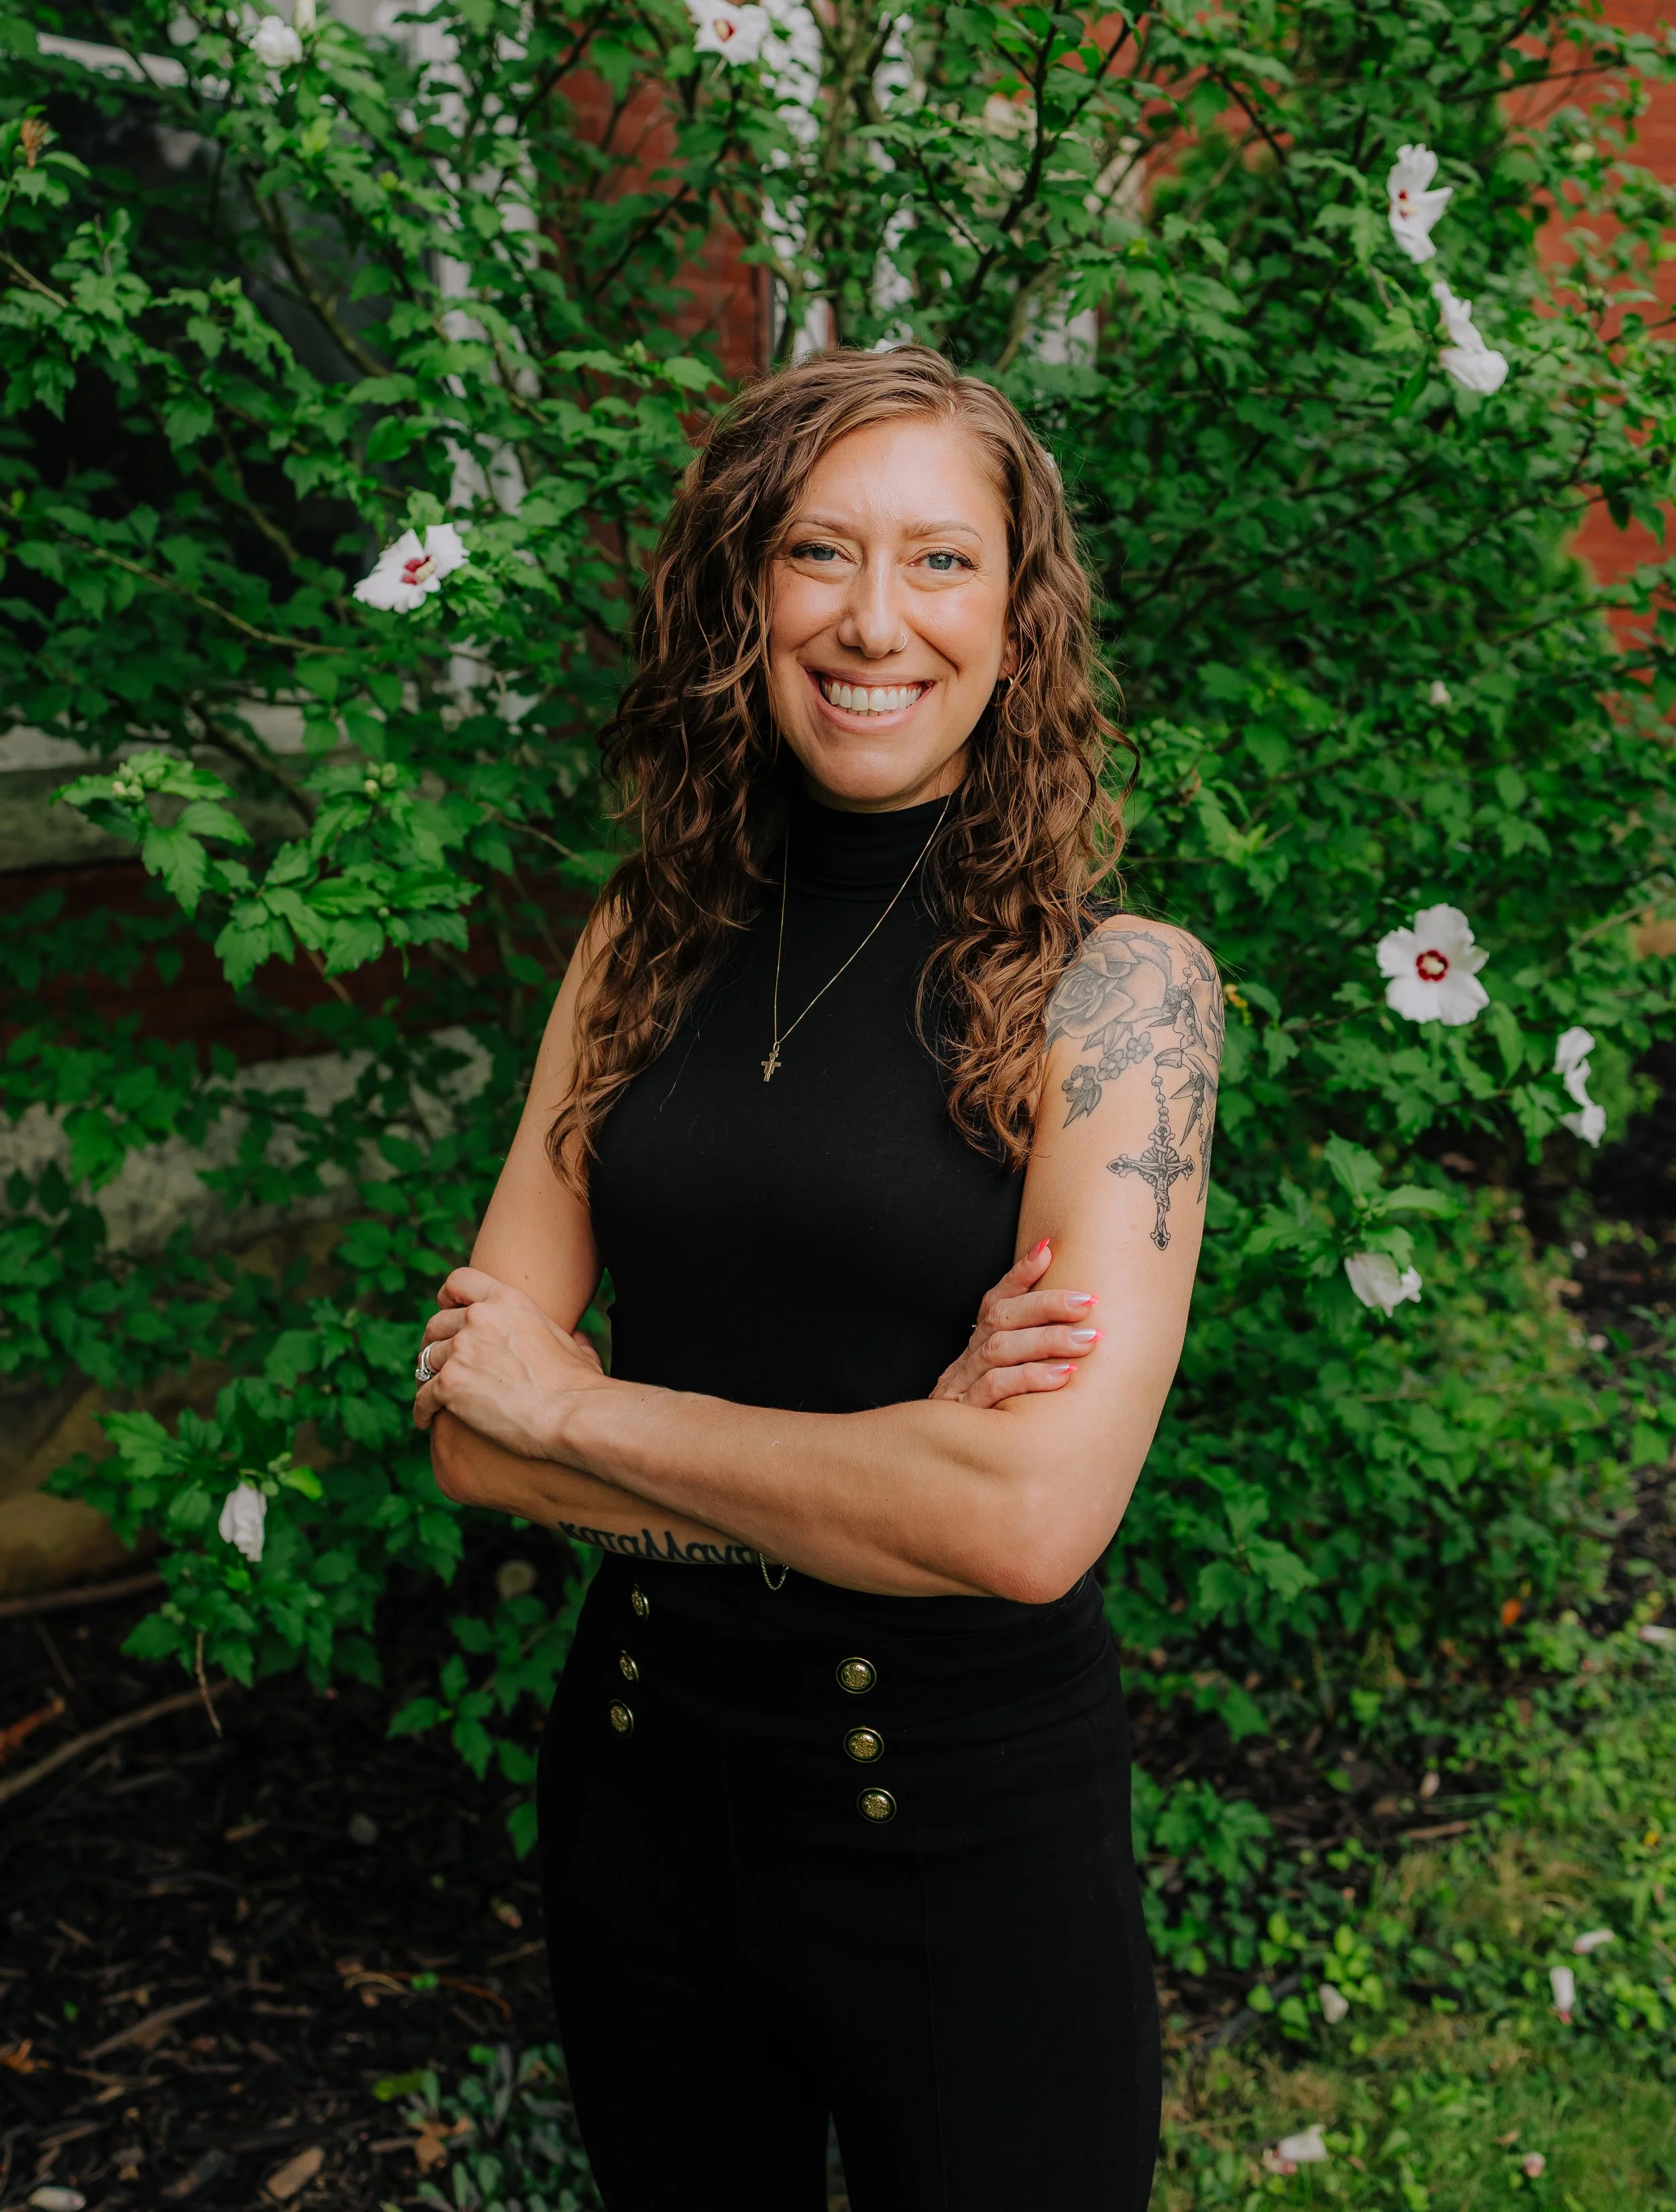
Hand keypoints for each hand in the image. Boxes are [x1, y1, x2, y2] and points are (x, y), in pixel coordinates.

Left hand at [412, 1266, 607, 1457]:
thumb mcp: (574, 1345)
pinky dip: (422, 1409)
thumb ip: (569, 1334)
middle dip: (435, 1342)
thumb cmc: (579, 1385)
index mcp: (508, 1300)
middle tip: (438, 1362)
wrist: (570, 1413)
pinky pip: (422, 1396)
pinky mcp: (449, 1383)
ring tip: (433, 1394)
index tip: (445, 1310)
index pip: (460, 1281)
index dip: (447, 1296)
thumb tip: (580, 1337)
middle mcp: (479, 1318)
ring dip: (428, 1376)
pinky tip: (426, 1421)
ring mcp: (461, 1349)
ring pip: (427, 1359)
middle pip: (437, 1323)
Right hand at [930, 1239, 1100, 1407]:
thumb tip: (1081, 1325)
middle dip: (1046, 1305)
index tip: (1049, 1251)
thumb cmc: (987, 1423)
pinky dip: (1029, 1377)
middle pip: (1002, 1319)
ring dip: (1046, 1340)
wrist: (936, 1465)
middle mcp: (968, 1359)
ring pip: (1000, 1349)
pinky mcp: (965, 1415)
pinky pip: (995, 1389)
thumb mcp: (1003, 1383)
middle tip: (1088, 1303)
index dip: (1020, 1274)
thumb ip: (1030, 1355)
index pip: (995, 1299)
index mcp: (976, 1346)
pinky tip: (1062, 1376)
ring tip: (1088, 1339)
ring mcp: (963, 1385)